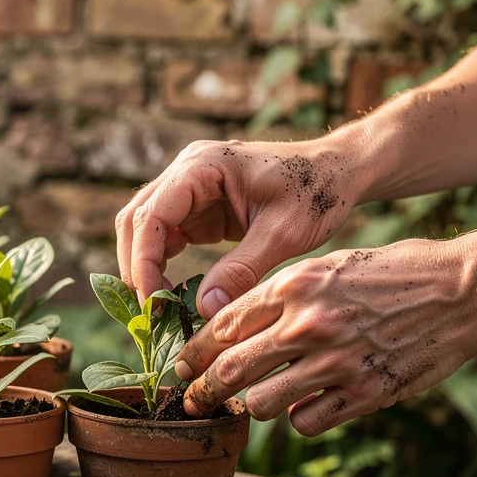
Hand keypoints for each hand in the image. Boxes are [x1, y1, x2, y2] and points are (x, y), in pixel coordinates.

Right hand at [114, 138, 359, 314]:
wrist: (339, 173)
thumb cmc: (317, 193)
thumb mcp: (284, 233)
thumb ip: (243, 270)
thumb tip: (204, 310)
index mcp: (203, 165)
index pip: (152, 215)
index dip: (143, 261)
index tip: (151, 302)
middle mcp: (187, 169)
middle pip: (136, 219)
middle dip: (137, 266)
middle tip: (149, 311)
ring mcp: (189, 187)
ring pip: (144, 228)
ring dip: (144, 265)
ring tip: (158, 306)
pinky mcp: (198, 206)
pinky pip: (165, 235)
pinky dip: (161, 263)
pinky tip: (173, 292)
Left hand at [174, 239, 476, 435]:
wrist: (460, 289)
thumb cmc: (389, 272)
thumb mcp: (327, 266)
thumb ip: (278, 296)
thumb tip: (229, 327)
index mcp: (293, 286)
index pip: (222, 325)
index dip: (194, 352)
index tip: (183, 367)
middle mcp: (307, 324)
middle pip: (229, 368)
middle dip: (202, 390)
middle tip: (192, 401)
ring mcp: (335, 361)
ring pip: (260, 403)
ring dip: (250, 407)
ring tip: (253, 403)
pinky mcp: (364, 393)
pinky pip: (305, 423)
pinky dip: (298, 419)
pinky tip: (306, 407)